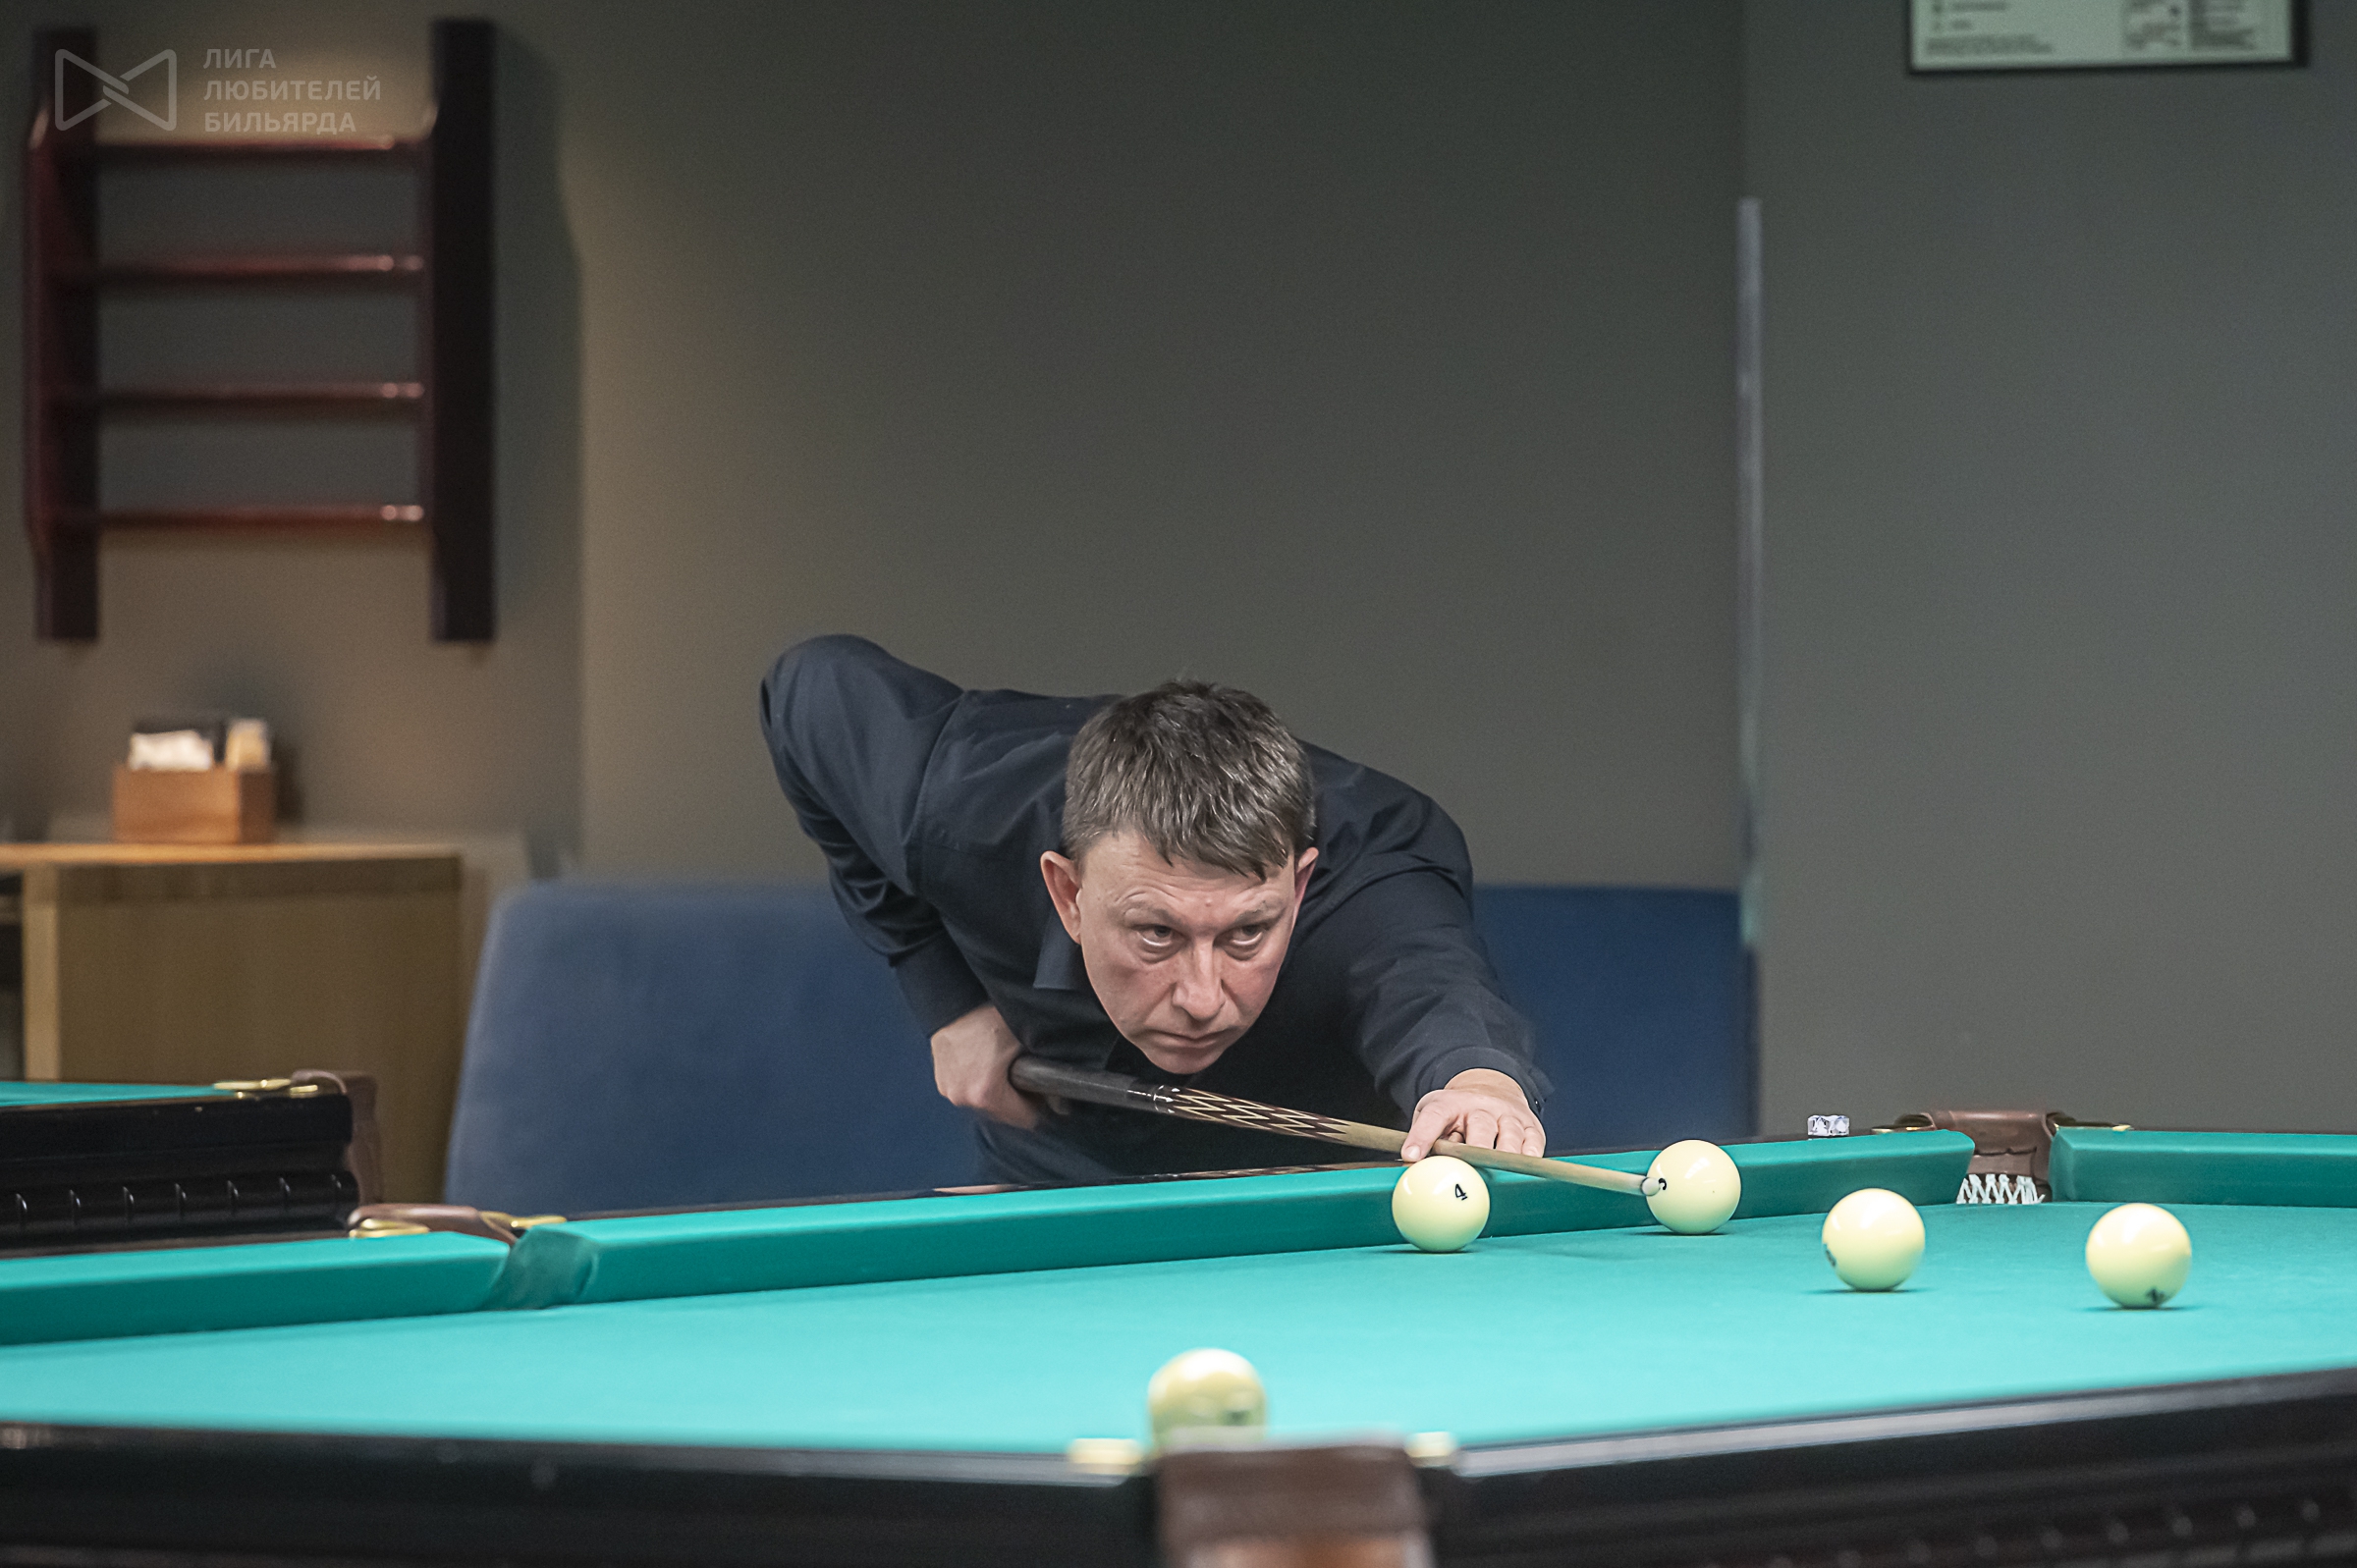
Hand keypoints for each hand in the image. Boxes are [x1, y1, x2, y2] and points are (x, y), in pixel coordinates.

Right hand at [929, 1004, 1037, 1128]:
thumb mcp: (1025, 1040)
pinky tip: (990, 1067)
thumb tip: (1061, 1089)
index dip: (1041, 1105)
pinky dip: (980, 1085)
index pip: (1025, 1119)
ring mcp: (949, 1090)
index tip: (1047, 1094)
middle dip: (1018, 1100)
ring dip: (998, 1094)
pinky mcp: (942, 1081)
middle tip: (1029, 1079)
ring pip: (985, 1104)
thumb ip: (1046, 1068)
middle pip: (1003, 1115)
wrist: (954, 1000)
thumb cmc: (985, 1015)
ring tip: (1009, 1071)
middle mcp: (963, 1098)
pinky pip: (968, 1092)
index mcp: (984, 1093)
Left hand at [1402, 1068, 1544, 1160]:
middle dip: (1475, 1150)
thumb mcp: (1433, 1117)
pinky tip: (1523, 1169)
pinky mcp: (1531, 1126)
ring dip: (1504, 1157)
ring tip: (1498, 1176)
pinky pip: (1534, 1143)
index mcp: (1450, 1105)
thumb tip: (1412, 1170)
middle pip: (1480, 1127)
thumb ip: (1425, 1141)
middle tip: (1467, 1171)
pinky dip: (1529, 1157)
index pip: (1434, 1117)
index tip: (1411, 1156)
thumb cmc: (1456, 1114)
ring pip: (1510, 1136)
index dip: (1421, 1137)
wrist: (1490, 1089)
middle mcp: (1481, 1107)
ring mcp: (1508, 1115)